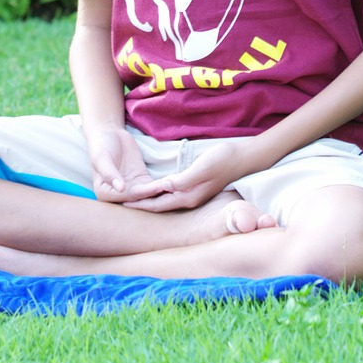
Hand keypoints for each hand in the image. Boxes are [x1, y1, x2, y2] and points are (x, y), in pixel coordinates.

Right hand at [88, 126, 168, 203]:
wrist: (109, 133)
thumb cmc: (101, 145)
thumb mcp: (102, 158)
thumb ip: (109, 174)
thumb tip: (120, 189)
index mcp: (106, 194)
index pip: (128, 196)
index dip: (143, 193)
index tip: (158, 187)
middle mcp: (119, 195)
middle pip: (140, 197)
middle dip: (157, 194)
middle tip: (173, 189)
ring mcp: (132, 188)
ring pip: (149, 193)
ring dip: (163, 190)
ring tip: (178, 185)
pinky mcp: (142, 181)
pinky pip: (154, 185)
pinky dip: (164, 183)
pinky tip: (176, 180)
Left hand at [122, 143, 238, 212]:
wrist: (242, 157)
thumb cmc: (223, 159)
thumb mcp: (203, 167)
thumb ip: (184, 180)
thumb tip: (165, 187)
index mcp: (188, 197)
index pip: (157, 204)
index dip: (139, 203)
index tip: (122, 202)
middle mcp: (189, 199)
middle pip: (158, 205)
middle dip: (140, 203)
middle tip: (120, 201)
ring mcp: (192, 194)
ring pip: (164, 200)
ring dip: (148, 199)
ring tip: (131, 197)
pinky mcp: (195, 187)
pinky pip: (171, 192)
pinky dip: (159, 192)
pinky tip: (153, 188)